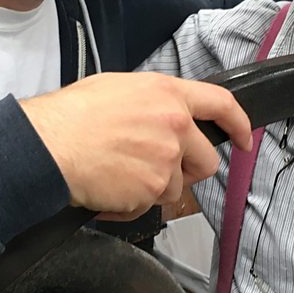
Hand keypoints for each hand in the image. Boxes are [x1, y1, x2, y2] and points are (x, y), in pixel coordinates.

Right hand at [20, 73, 252, 218]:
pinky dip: (133, 203)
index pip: (221, 104)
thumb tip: (166, 114)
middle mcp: (174, 124)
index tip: (244, 140)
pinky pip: (152, 205)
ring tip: (121, 173)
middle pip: (206, 159)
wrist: (49, 145)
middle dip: (187, 169)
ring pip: (177, 186)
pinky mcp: (152, 188)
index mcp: (167, 93)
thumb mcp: (119, 88)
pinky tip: (111, 188)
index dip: (239, 124)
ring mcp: (166, 158)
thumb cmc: (73, 115)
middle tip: (157, 168)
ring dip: (154, 186)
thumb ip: (154, 101)